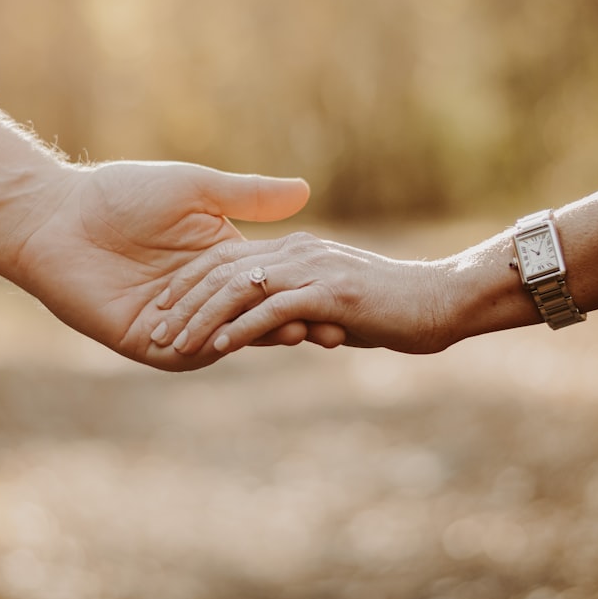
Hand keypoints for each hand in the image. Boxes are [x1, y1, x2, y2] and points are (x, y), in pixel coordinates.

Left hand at [9, 161, 323, 370]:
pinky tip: (254, 338)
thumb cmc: (122, 195)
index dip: (301, 287)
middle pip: (257, 315)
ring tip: (309, 332)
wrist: (58, 219)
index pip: (267, 282)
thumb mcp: (196, 190)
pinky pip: (193, 354)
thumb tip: (305, 189)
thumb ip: (248, 197)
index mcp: (216, 260)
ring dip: (268, 336)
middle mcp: (201, 296)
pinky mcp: (148, 344)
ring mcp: (176, 323)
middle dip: (297, 321)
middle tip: (339, 326)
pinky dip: (225, 347)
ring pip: (231, 337)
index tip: (344, 291)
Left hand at [150, 232, 452, 355]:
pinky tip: (217, 347)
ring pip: (240, 288)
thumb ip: (304, 308)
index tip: (167, 313)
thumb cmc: (394, 303)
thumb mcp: (338, 303)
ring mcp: (311, 270)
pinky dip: (242, 326)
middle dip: (185, 302)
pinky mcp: (327, 292)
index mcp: (294, 251)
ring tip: (173, 343)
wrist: (442, 298)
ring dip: (203, 317)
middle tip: (155, 332)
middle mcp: (296, 254)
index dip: (193, 287)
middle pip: (224, 271)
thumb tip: (280, 329)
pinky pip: (273, 308)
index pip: (230, 263)